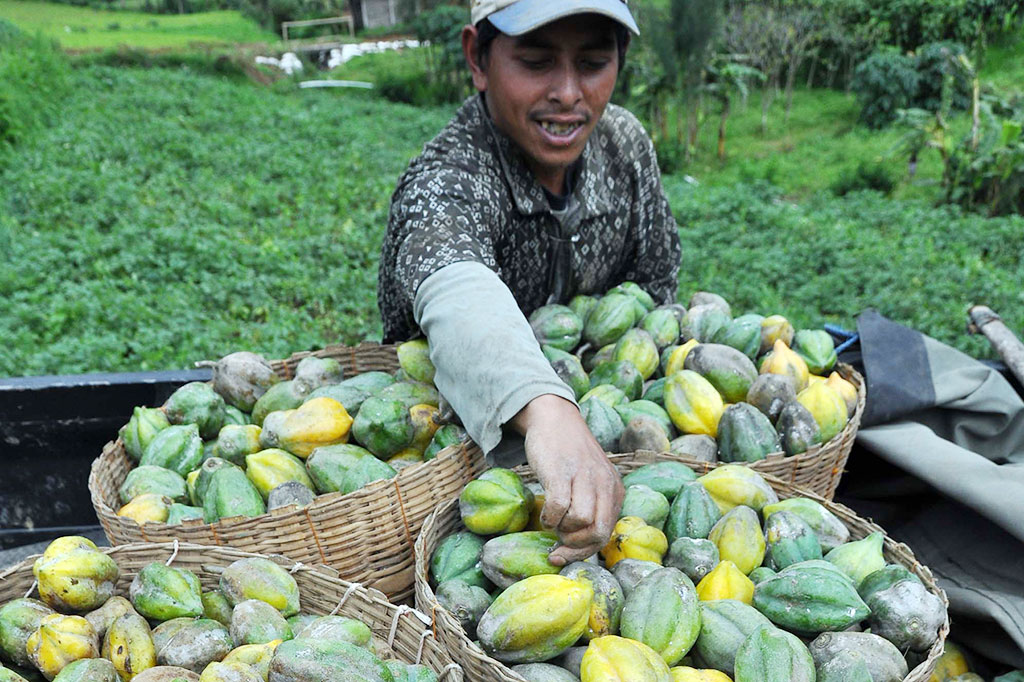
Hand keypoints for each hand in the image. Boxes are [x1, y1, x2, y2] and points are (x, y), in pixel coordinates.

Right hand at [510, 394, 623, 565]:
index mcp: (613, 488)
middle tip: (558, 540)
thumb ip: (591, 505)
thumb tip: (575, 544)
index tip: (563, 556)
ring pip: (581, 521)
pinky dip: (549, 517)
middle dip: (575, 545)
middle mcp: (603, 483)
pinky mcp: (561, 472)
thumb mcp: (590, 480)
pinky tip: (545, 512)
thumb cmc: (569, 455)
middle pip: (598, 531)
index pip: (606, 533)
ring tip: (552, 519)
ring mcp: (583, 477)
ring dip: (562, 529)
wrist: (555, 418)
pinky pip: (559, 506)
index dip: (584, 551)